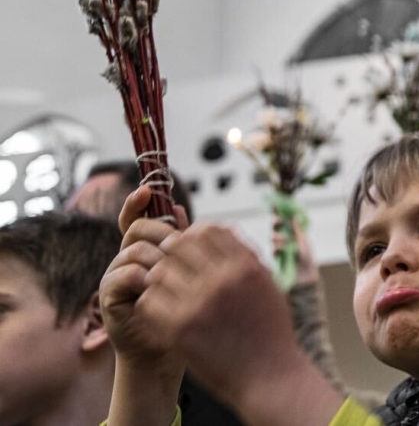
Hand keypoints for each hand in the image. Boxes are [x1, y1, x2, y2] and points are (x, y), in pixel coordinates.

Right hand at [101, 187, 188, 367]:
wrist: (165, 351)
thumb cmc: (179, 310)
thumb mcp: (187, 272)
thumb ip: (182, 242)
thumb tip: (178, 208)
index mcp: (145, 250)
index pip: (135, 219)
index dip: (137, 202)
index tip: (148, 189)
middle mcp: (127, 259)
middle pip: (137, 229)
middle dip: (161, 233)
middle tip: (178, 249)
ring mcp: (115, 275)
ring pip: (135, 250)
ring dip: (158, 260)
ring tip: (172, 279)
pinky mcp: (109, 296)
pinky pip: (126, 274)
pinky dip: (144, 279)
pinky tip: (156, 290)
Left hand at [139, 224, 304, 410]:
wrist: (270, 377)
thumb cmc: (271, 331)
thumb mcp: (269, 285)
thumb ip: (247, 255)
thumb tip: (224, 228)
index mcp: (245, 267)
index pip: (207, 230)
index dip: (196, 235)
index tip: (193, 249)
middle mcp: (222, 280)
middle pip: (179, 245)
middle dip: (174, 254)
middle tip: (175, 269)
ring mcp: (198, 304)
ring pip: (159, 271)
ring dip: (161, 278)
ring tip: (169, 291)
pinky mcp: (178, 329)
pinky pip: (149, 301)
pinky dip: (152, 302)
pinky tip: (163, 311)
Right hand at [273, 215, 317, 287]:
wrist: (305, 274)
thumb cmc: (307, 257)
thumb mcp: (303, 242)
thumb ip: (297, 230)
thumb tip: (294, 217)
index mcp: (292, 233)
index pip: (284, 221)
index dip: (278, 214)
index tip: (275, 207)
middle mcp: (284, 238)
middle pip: (275, 228)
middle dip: (276, 223)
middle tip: (279, 222)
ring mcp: (280, 248)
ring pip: (273, 237)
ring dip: (278, 237)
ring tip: (285, 241)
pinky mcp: (277, 257)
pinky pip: (274, 249)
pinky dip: (278, 248)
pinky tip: (282, 250)